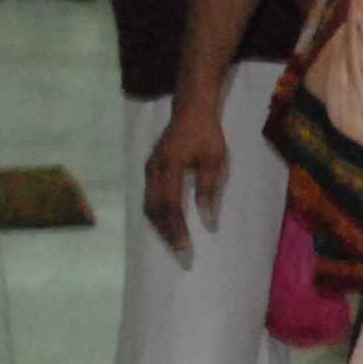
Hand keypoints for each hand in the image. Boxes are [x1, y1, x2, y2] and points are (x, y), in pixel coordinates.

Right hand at [142, 103, 228, 260]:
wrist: (191, 109)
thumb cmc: (207, 134)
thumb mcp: (215, 161)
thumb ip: (209, 190)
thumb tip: (209, 222)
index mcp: (169, 168)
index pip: (170, 207)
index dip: (176, 230)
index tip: (185, 249)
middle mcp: (153, 170)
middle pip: (154, 210)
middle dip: (166, 234)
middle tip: (179, 254)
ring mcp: (148, 169)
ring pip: (148, 205)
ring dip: (159, 226)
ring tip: (173, 243)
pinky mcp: (150, 168)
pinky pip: (148, 197)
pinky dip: (156, 214)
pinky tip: (166, 224)